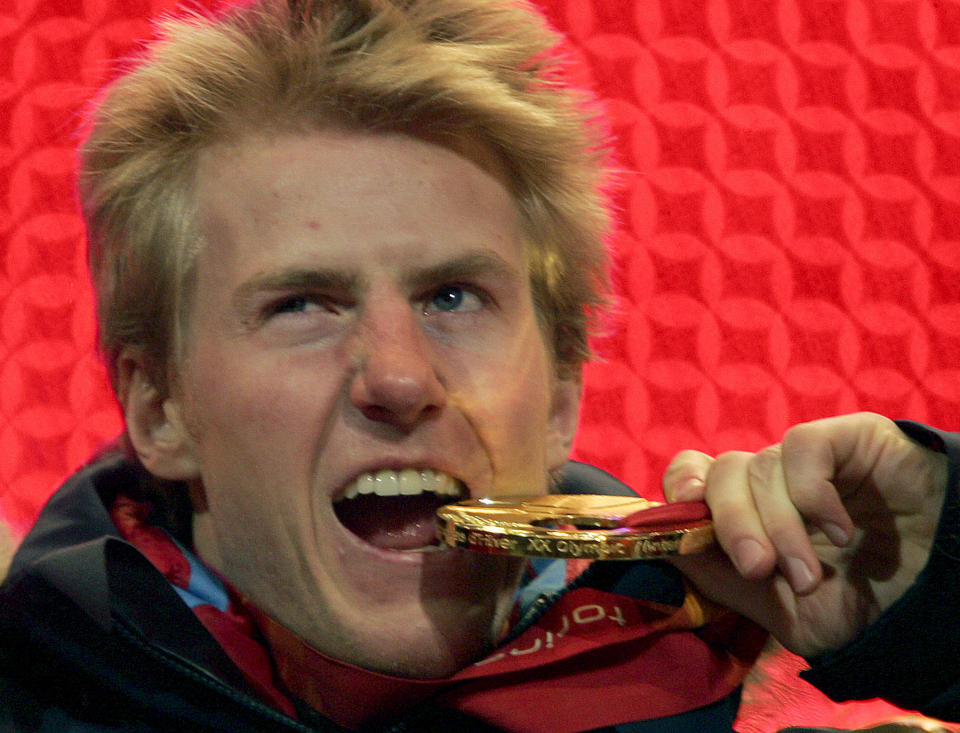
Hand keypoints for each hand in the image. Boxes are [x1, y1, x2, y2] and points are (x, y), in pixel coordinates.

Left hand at [663, 413, 947, 657]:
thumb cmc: (860, 605)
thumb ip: (720, 576)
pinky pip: (803, 447)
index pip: (693, 473)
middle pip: (720, 473)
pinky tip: (838, 530)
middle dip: (732, 524)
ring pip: (760, 466)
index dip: (680, 488)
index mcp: (748, 512)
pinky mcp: (848, 437)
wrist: (937, 603)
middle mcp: (771, 480)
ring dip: (780, 527)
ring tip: (809, 575)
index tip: (685, 522)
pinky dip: (810, 492)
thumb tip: (667, 546)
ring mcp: (808, 458)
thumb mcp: (779, 609)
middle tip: (759, 570)